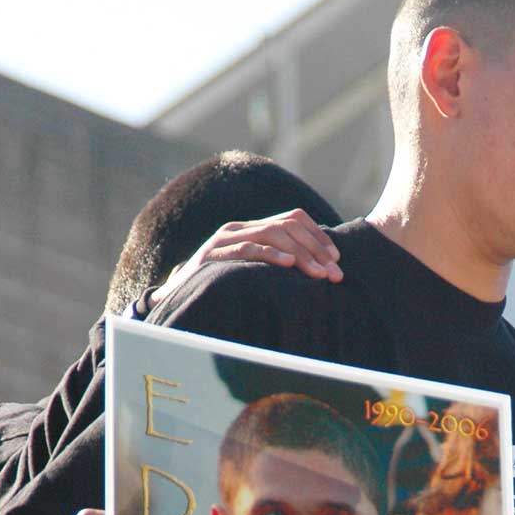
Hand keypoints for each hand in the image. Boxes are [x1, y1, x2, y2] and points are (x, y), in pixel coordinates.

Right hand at [148, 208, 342, 308]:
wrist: (177, 297)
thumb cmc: (221, 286)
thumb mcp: (252, 271)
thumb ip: (277, 263)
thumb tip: (318, 270)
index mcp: (251, 228)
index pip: (293, 218)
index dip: (318, 235)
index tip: (336, 258)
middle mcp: (238, 228)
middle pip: (286, 226)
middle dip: (315, 249)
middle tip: (334, 274)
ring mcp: (224, 239)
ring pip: (271, 234)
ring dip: (301, 255)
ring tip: (318, 274)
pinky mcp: (213, 255)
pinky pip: (247, 249)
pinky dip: (270, 255)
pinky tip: (288, 265)